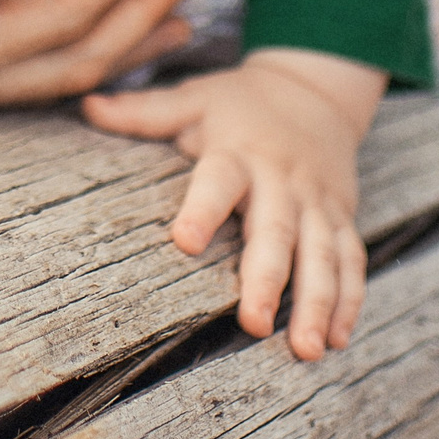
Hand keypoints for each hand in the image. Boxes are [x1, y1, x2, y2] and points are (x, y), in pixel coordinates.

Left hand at [82, 48, 386, 362]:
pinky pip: (351, 259)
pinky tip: (337, 339)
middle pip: (276, 231)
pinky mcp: (341, 216)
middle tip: (254, 324)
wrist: (315, 88)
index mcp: (238, 152)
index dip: (202, 208)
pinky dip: (350, 299)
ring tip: (306, 350)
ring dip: (317, 303)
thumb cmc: (240, 102)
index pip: (218, 180)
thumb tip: (87, 104)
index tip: (184, 240)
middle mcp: (282, 180)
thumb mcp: (193, 99)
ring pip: (322, 254)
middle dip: (268, 279)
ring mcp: (317, 201)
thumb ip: (144, 111)